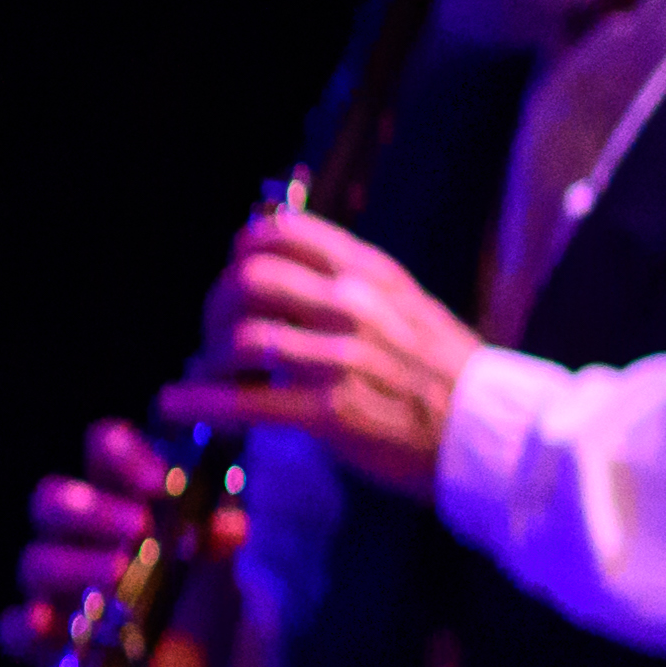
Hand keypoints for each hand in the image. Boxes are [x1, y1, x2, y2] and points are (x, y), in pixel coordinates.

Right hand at [8, 415, 241, 666]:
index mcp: (119, 495)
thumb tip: (229, 526)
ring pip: (35, 561)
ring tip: (118, 576)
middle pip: (51, 499)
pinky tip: (47, 623)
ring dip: (75, 566)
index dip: (124, 456)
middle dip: (90, 510)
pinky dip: (26, 626)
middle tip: (139, 528)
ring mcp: (56, 588)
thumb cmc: (199, 596)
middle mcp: (77, 535)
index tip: (163, 484)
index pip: (104, 449)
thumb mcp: (217, 565)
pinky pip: (12, 629)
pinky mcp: (45, 641)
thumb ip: (217, 541)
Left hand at [166, 204, 480, 497]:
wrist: (491, 433)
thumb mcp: (406, 305)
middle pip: (247, 279)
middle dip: (216, 307)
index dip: (240, 253)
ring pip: (241, 338)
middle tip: (214, 335)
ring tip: (210, 376)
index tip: (231, 278)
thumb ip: (350, 285)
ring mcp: (341, 357)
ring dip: (210, 359)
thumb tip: (287, 274)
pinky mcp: (330, 411)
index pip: (282, 233)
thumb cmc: (446, 373)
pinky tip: (175, 405)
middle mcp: (352, 305)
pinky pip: (244, 402)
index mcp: (369, 273)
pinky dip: (199, 402)